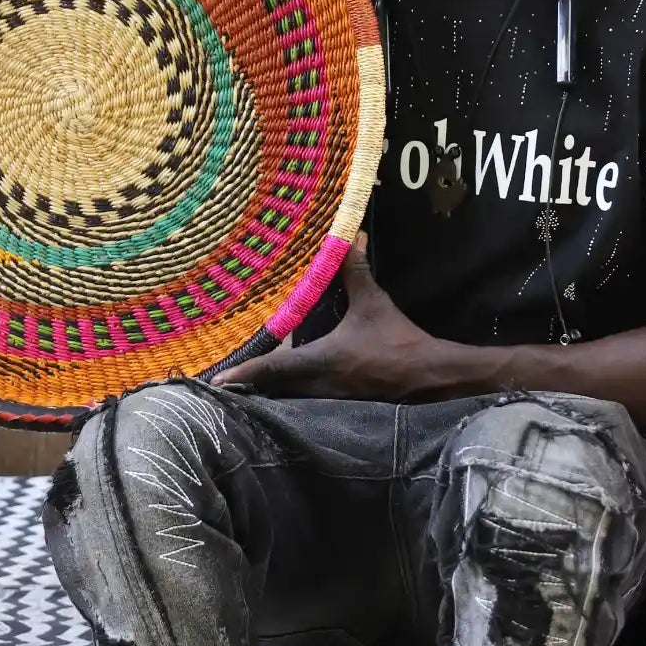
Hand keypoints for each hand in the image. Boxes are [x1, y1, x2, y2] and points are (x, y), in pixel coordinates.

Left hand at [213, 242, 434, 400]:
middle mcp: (317, 386)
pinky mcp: (340, 408)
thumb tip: (352, 237)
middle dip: (249, 386)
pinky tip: (286, 389)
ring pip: (288, 398)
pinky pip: (306, 402)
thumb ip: (356, 272)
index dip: (243, 375)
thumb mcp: (374, 303)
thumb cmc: (396, 341)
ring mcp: (328, 401)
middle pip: (272, 390)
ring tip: (245, 385)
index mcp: (319, 362)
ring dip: (269, 392)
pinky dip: (291, 395)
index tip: (217, 381)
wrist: (428, 377)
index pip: (272, 369)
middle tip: (224, 380)